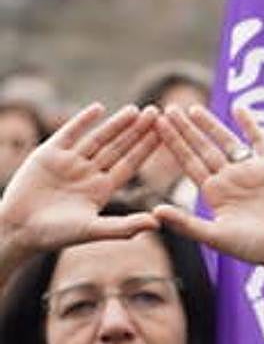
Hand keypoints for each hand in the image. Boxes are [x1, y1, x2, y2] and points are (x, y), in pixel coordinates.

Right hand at [0, 103, 159, 259]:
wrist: (17, 229)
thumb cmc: (56, 235)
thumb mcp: (93, 230)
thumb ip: (125, 226)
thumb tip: (157, 224)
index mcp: (103, 189)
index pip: (131, 163)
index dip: (147, 148)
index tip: (166, 134)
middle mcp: (90, 172)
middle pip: (119, 147)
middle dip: (137, 131)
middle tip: (157, 112)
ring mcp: (70, 161)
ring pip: (98, 138)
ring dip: (116, 124)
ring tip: (136, 109)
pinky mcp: (48, 154)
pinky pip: (69, 133)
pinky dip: (83, 121)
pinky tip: (99, 108)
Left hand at [152, 105, 263, 289]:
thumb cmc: (253, 247)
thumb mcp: (216, 236)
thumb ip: (186, 223)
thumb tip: (154, 211)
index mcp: (214, 193)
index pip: (189, 162)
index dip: (173, 143)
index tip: (157, 124)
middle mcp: (229, 178)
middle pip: (203, 148)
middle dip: (186, 129)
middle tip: (167, 108)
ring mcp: (250, 171)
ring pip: (227, 141)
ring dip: (210, 125)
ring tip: (192, 109)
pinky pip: (259, 140)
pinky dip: (250, 125)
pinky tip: (238, 109)